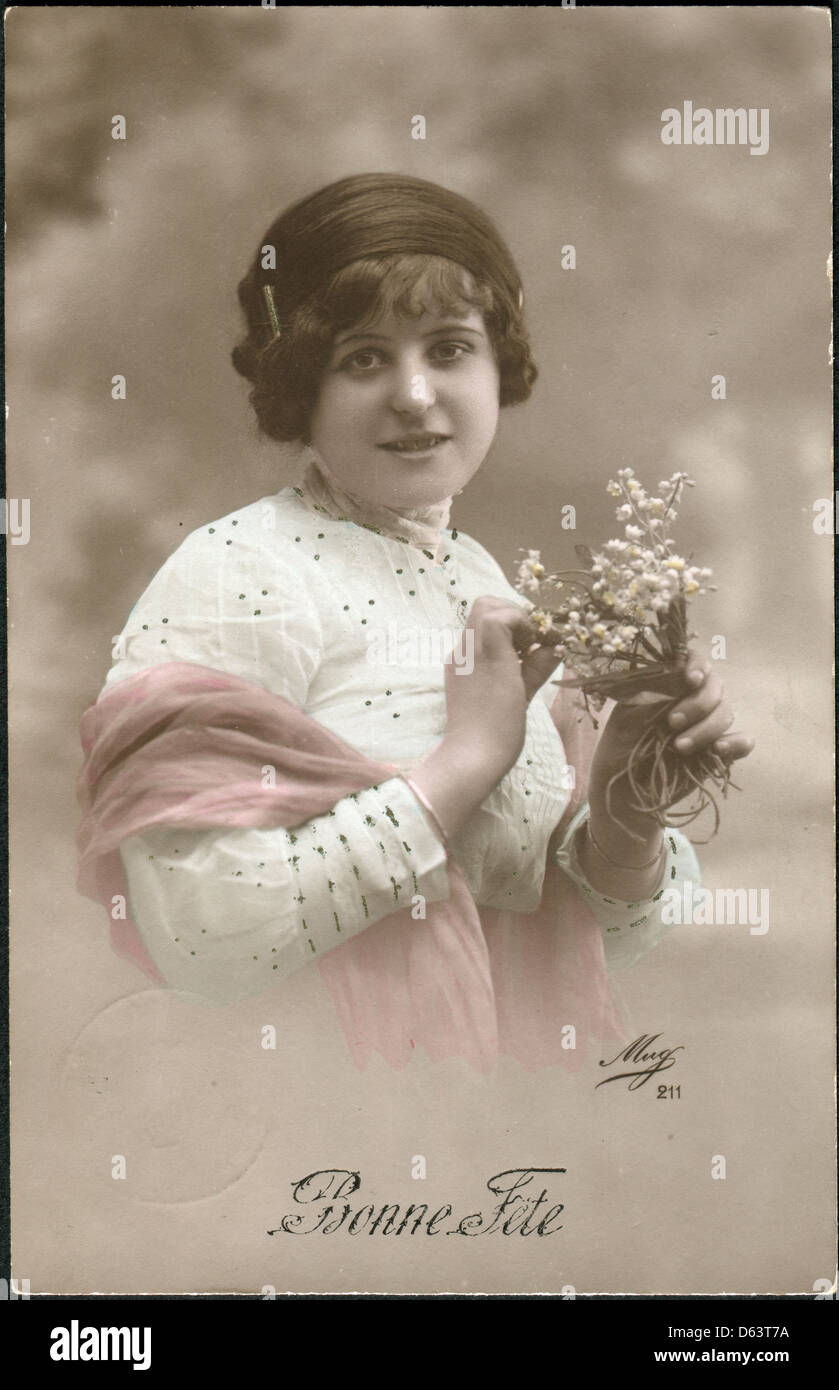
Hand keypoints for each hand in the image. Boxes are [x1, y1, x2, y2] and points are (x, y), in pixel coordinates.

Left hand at [442, 597, 562, 776]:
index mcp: (485, 654)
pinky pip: (473, 644)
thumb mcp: (527, 692)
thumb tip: (556, 644)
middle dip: (511, 615)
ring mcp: (457, 660)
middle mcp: (466, 651)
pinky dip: (492, 645)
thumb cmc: (503, 728)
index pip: (498, 612)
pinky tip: (506, 668)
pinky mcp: (454, 671)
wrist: (470, 756)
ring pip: (478, 622)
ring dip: (502, 629)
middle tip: (529, 640)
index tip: (536, 640)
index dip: (522, 619)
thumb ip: (541, 662)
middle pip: (484, 606)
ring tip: (520, 655)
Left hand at [588, 649, 754, 840]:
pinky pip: (743, 741)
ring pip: (727, 713)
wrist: (626, 788)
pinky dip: (736, 743)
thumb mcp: (629, 712)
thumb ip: (655, 688)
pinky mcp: (720, 751)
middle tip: (672, 723)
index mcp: (673, 685)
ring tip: (679, 747)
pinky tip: (718, 750)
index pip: (695, 662)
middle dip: (698, 704)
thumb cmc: (622, 745)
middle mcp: (694, 700)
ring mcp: (709, 725)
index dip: (698, 665)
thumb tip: (681, 670)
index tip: (690, 679)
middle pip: (716, 687)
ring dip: (705, 728)